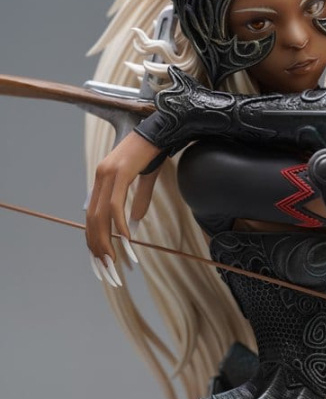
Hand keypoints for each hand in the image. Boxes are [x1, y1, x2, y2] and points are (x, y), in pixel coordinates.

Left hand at [86, 131, 161, 278]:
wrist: (162, 129)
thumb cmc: (154, 153)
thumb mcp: (145, 180)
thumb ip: (138, 201)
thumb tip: (134, 223)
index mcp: (102, 179)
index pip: (91, 215)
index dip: (94, 239)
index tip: (100, 260)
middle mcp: (100, 177)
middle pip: (92, 220)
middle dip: (98, 247)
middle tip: (106, 269)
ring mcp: (108, 175)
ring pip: (101, 216)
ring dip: (107, 242)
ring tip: (114, 261)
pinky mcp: (120, 174)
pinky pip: (116, 206)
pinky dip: (119, 226)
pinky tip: (127, 241)